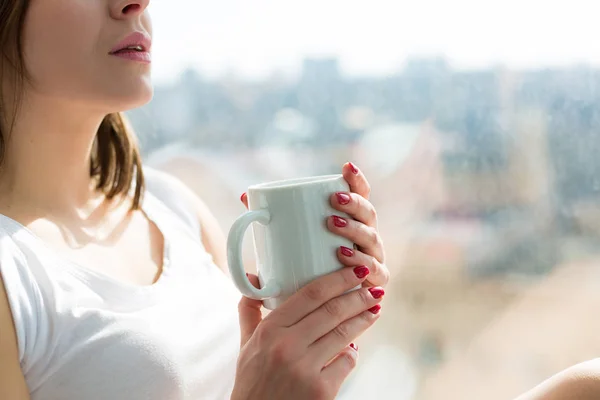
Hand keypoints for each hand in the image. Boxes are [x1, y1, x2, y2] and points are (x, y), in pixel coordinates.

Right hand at [233, 268, 383, 399]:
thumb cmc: (252, 382)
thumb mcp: (245, 345)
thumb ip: (250, 310)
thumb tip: (254, 278)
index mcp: (270, 330)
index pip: (310, 294)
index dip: (337, 280)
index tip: (355, 272)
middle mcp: (287, 346)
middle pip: (332, 311)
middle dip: (358, 297)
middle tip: (374, 289)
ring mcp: (306, 369)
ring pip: (344, 335)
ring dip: (364, 319)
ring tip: (375, 309)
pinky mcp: (321, 390)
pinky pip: (346, 362)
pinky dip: (352, 353)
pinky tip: (355, 346)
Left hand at [240, 162, 388, 287]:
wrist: (316, 314)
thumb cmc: (302, 271)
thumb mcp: (285, 245)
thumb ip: (270, 222)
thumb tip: (245, 197)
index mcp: (350, 223)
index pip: (360, 196)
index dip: (357, 180)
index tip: (345, 167)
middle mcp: (366, 238)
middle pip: (369, 214)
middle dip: (354, 204)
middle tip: (333, 200)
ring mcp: (373, 259)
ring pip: (372, 239)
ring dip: (356, 230)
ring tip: (333, 225)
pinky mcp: (373, 284)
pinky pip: (376, 271)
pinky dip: (363, 263)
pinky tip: (347, 257)